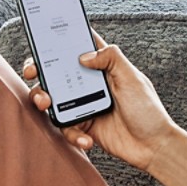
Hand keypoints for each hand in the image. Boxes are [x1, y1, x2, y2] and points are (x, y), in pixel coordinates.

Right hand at [24, 31, 180, 172]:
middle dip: (39, 70)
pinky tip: (86, 139)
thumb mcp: (132, 78)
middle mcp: (91, 84)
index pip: (79, 47)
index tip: (43, 38)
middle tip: (32, 72)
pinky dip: (73, 134)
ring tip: (47, 104)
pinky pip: (66, 128)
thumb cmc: (148, 110)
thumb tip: (83, 55)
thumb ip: (111, 58)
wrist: (154, 147)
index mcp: (103, 67)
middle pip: (57, 73)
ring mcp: (85, 105)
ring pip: (54, 99)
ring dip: (44, 99)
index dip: (60, 41)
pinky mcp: (84, 127)